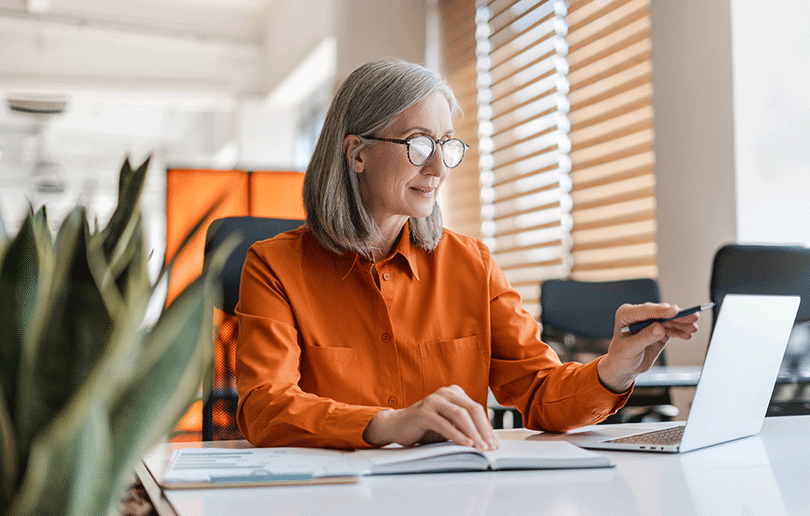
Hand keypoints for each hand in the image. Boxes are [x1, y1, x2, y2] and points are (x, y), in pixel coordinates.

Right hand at [362, 385, 498, 450]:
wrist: (396, 425)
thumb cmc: (424, 427)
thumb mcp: (448, 425)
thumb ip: (463, 427)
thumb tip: (486, 440)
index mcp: (454, 393)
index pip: (476, 409)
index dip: (487, 427)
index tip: (494, 443)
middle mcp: (444, 393)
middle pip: (472, 409)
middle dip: (483, 430)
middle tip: (490, 446)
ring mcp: (433, 400)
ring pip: (460, 415)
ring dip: (473, 433)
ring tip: (480, 447)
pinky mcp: (423, 412)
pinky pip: (444, 424)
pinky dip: (457, 435)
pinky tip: (466, 443)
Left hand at [597, 303, 699, 392]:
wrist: (623, 367)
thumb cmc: (620, 356)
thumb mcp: (630, 349)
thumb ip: (644, 337)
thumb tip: (659, 327)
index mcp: (626, 315)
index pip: (645, 310)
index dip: (661, 310)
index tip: (674, 310)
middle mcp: (638, 316)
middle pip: (660, 313)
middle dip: (677, 316)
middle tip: (692, 317)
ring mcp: (650, 322)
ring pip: (668, 320)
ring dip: (682, 324)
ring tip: (693, 328)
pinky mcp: (659, 331)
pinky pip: (671, 329)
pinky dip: (680, 331)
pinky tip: (687, 334)